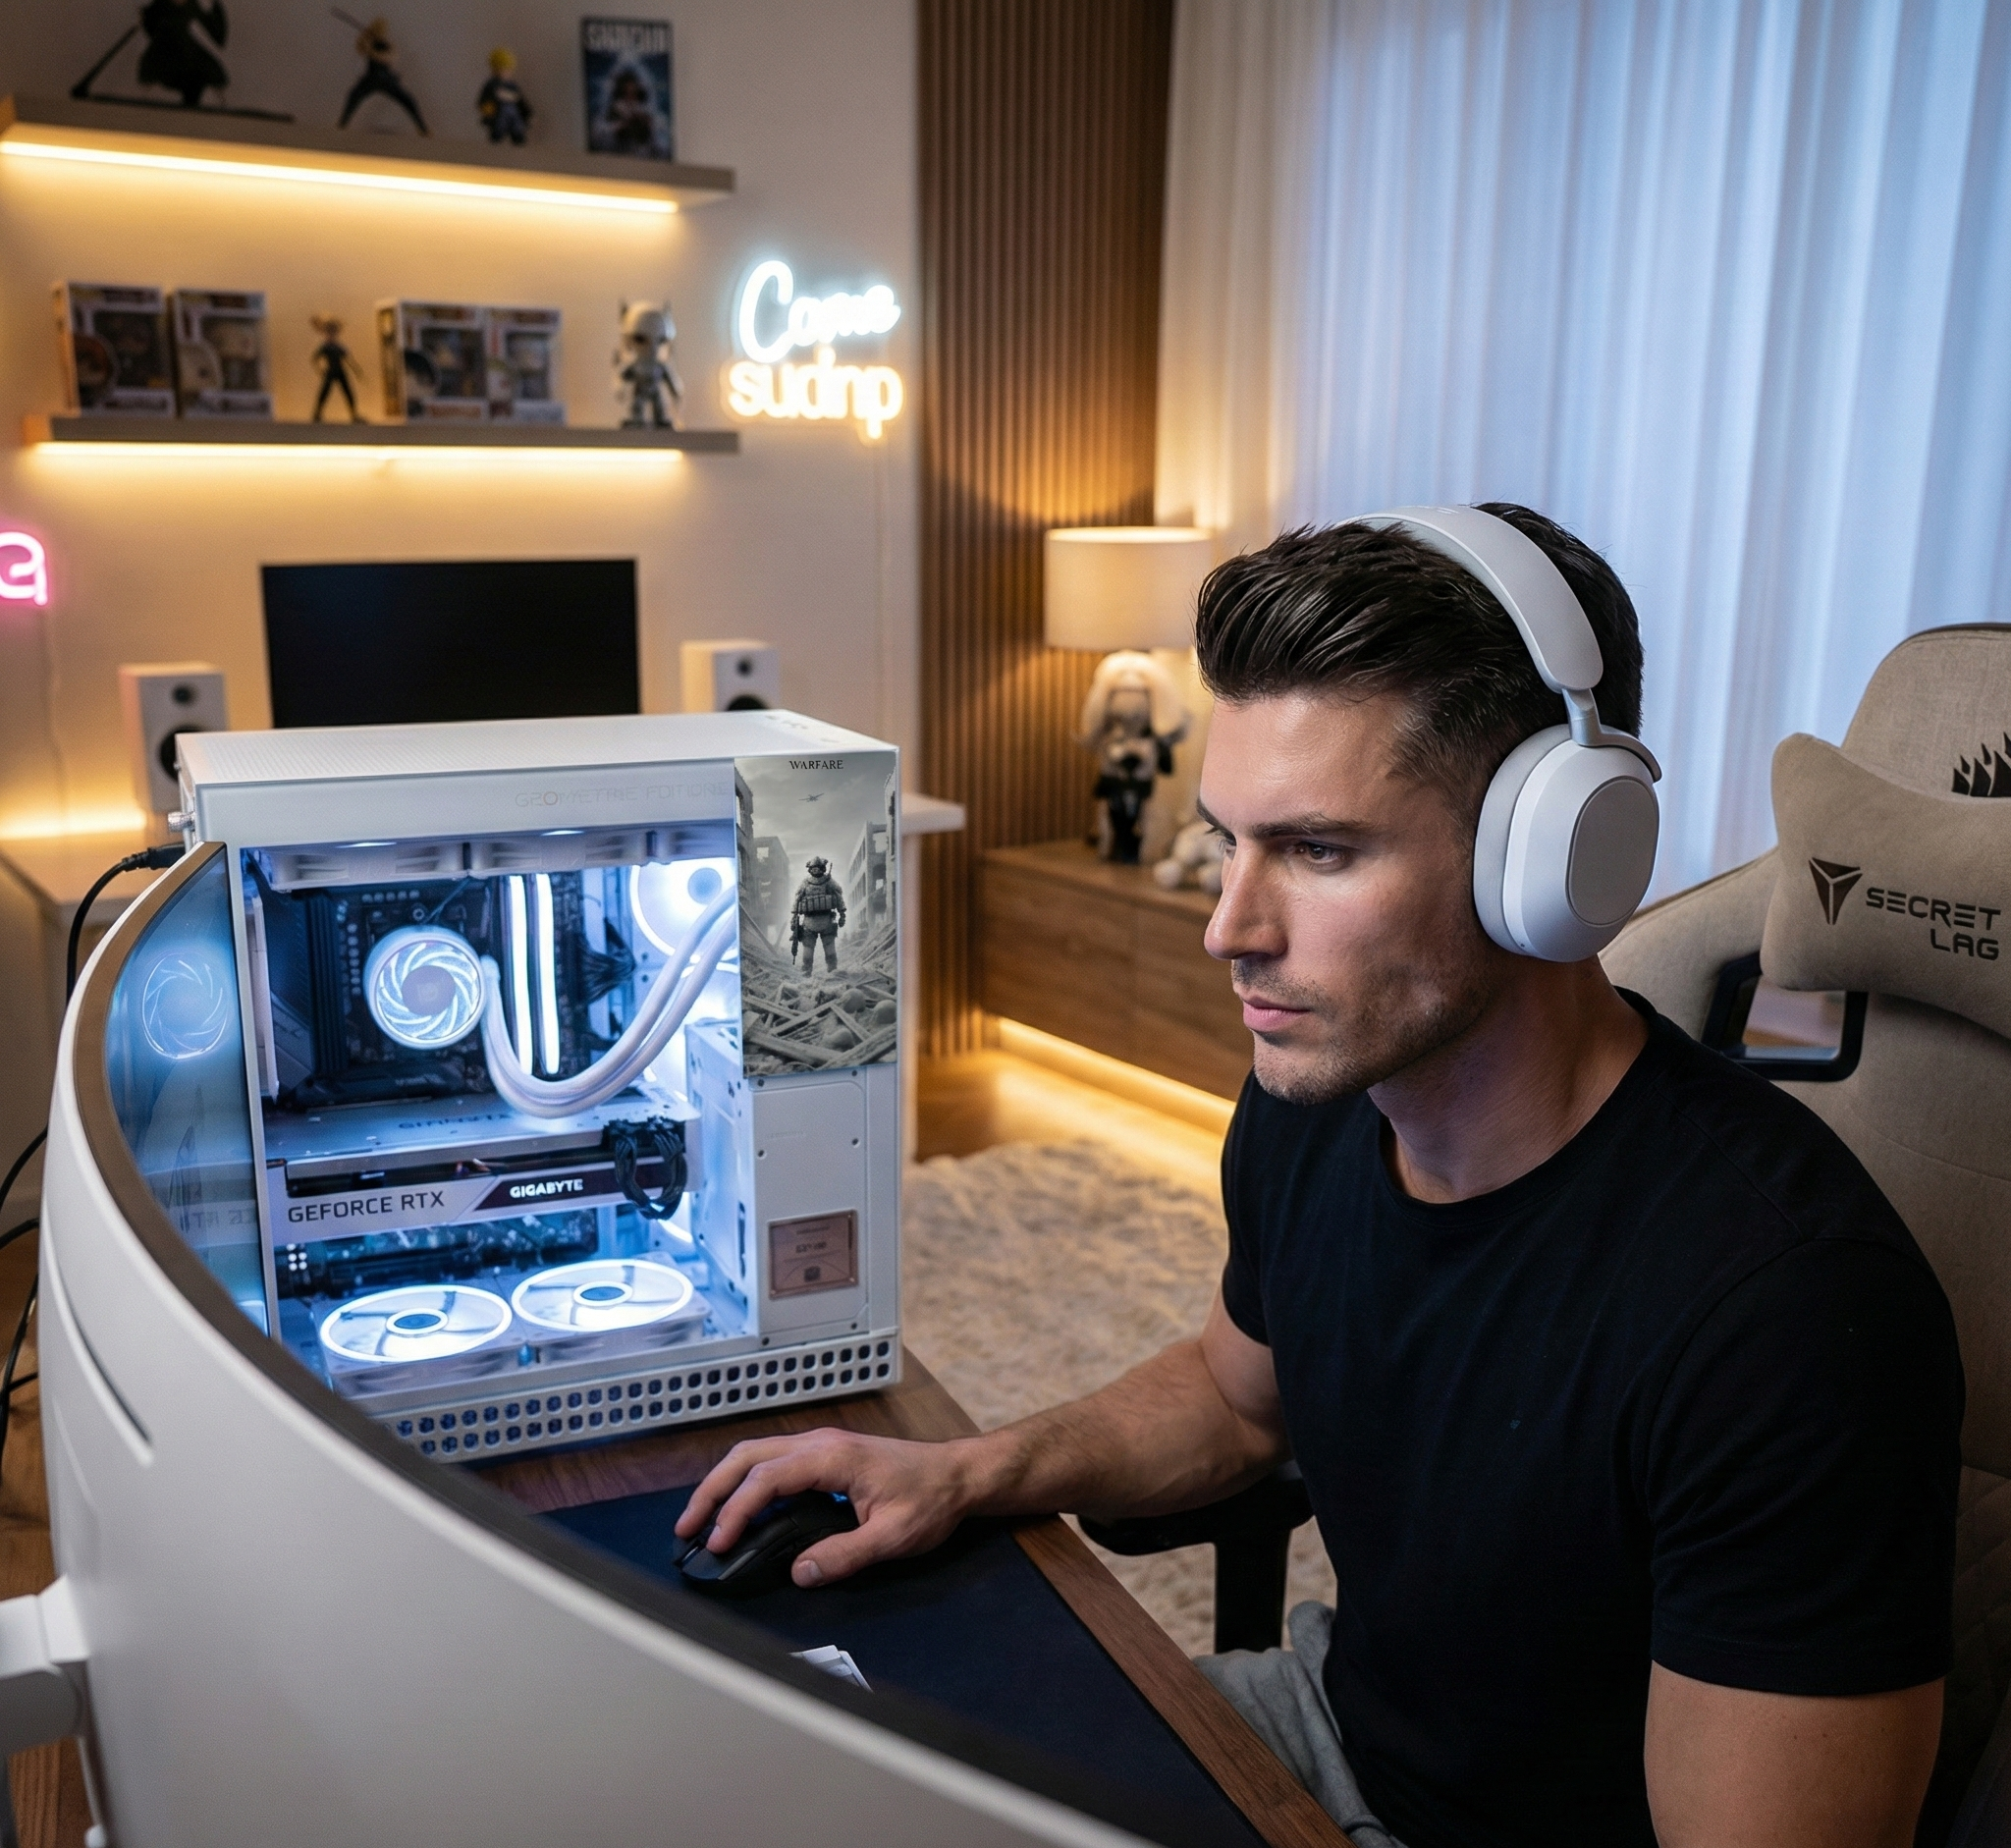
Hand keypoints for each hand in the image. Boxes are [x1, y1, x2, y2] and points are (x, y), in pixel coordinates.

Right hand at [673, 1429, 976, 1586]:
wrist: (958, 1475)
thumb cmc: (931, 1499)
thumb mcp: (893, 1536)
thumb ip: (845, 1555)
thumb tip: (799, 1573)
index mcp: (832, 1457)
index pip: (767, 1479)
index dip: (735, 1510)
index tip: (718, 1542)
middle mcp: (820, 1443)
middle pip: (747, 1456)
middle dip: (711, 1490)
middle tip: (686, 1528)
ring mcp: (821, 1445)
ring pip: (756, 1454)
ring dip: (724, 1483)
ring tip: (701, 1519)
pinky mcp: (824, 1455)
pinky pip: (772, 1461)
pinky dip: (745, 1481)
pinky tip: (739, 1507)